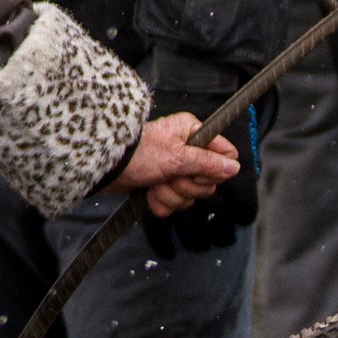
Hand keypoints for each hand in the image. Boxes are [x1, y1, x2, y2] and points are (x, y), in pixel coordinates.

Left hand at [108, 109, 241, 218]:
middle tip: (169, 177)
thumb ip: (207, 163)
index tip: (195, 170)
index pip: (224, 156)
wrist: (103, 168)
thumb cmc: (135, 153)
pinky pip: (173, 203)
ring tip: (154, 183)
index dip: (213, 170)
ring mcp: (173, 169)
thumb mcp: (176, 156)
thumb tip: (234, 167)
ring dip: (170, 194)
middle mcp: (186, 150)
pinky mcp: (161, 184)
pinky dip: (160, 202)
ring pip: (189, 195)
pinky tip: (149, 193)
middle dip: (186, 185)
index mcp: (192, 133)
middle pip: (207, 182)